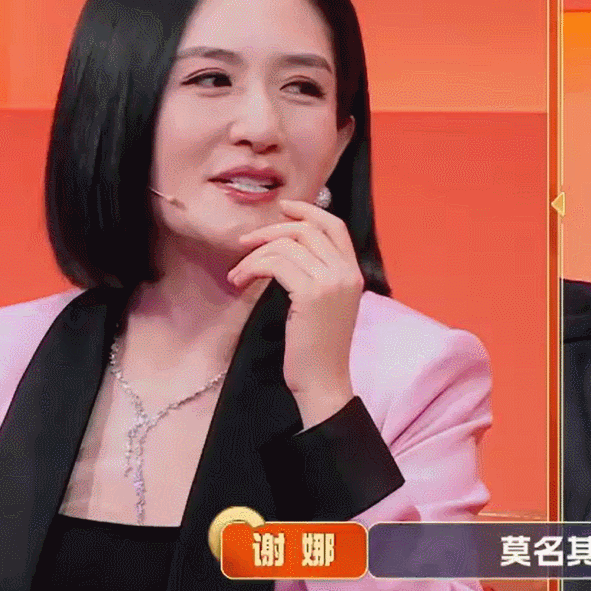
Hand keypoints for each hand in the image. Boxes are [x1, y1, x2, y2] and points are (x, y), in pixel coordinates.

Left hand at [228, 199, 362, 427]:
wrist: (324, 382)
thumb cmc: (317, 348)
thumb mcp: (324, 304)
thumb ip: (317, 274)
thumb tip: (287, 248)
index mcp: (353, 273)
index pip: (334, 226)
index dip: (307, 211)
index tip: (282, 208)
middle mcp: (346, 272)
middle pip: (306, 230)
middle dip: (270, 231)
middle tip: (244, 243)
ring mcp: (332, 282)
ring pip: (287, 245)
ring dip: (254, 255)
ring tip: (238, 275)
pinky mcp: (312, 294)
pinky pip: (276, 263)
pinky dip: (252, 266)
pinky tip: (241, 281)